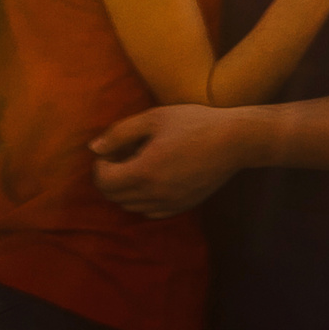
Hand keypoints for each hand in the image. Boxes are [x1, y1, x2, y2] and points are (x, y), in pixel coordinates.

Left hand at [91, 103, 255, 217]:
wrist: (234, 140)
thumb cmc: (194, 123)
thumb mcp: (153, 118)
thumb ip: (119, 133)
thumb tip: (94, 147)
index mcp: (144, 170)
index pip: (103, 182)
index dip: (100, 166)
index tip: (112, 150)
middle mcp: (155, 193)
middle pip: (115, 196)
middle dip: (110, 177)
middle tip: (123, 156)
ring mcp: (170, 203)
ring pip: (131, 206)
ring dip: (126, 188)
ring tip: (139, 164)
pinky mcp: (182, 206)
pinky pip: (151, 211)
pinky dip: (144, 198)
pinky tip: (155, 177)